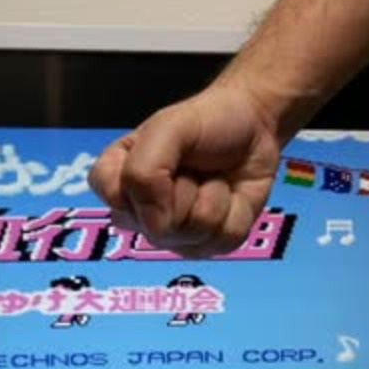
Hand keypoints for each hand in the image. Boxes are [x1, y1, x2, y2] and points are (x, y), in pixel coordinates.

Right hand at [89, 84, 281, 257]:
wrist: (255, 127)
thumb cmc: (207, 123)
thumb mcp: (167, 129)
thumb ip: (143, 172)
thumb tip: (156, 226)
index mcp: (117, 179)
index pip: (113, 197)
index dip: (144, 181)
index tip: (164, 154)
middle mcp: (140, 212)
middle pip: (156, 226)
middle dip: (185, 190)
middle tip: (193, 167)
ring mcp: (173, 234)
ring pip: (191, 235)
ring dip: (214, 198)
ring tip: (213, 178)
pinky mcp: (207, 245)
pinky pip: (221, 241)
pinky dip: (236, 212)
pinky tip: (231, 195)